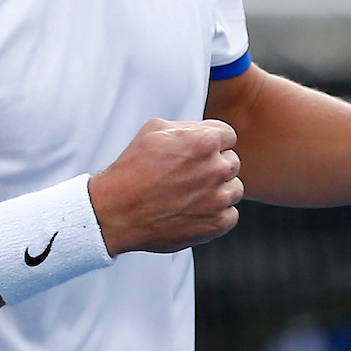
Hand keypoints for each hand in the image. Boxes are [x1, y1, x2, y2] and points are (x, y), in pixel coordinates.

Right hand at [87, 118, 242, 255]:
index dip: (213, 143)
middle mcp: (216, 168)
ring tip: (191, 195)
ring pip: (234, 189)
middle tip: (190, 175)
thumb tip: (205, 131)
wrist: (116, 210)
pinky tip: (195, 211)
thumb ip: (189, 127)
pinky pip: (231, 215)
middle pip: (232, 162)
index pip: (229, 136)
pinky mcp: (217, 223)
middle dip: (215, 166)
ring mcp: (218, 198)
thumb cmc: (132, 169)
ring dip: (219, 190)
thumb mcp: (155, 129)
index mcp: (205, 141)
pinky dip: (217, 214)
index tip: (200, 153)